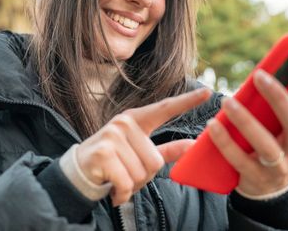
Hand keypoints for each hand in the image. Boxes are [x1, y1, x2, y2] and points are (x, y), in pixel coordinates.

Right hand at [77, 87, 211, 205]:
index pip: (165, 109)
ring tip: (117, 178)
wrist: (79, 171)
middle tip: (126, 173)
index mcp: (136, 120)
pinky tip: (112, 188)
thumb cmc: (115, 161)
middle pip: (155, 160)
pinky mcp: (103, 152)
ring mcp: (112, 135)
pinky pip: (127, 182)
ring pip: (142, 173)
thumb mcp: (141, 152)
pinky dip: (122, 193)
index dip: (187, 102)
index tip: (208, 93)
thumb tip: (194, 145)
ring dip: (131, 185)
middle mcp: (124, 122)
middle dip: (143, 176)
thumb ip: (169, 149)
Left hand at [207, 51, 287, 195]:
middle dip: (278, 97)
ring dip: (246, 122)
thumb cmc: (280, 145)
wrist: (270, 189)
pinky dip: (225, 143)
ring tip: (227, 102)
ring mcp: (279, 167)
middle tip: (259, 75)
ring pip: (266, 145)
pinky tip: (213, 126)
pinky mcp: (257, 179)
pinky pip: (240, 161)